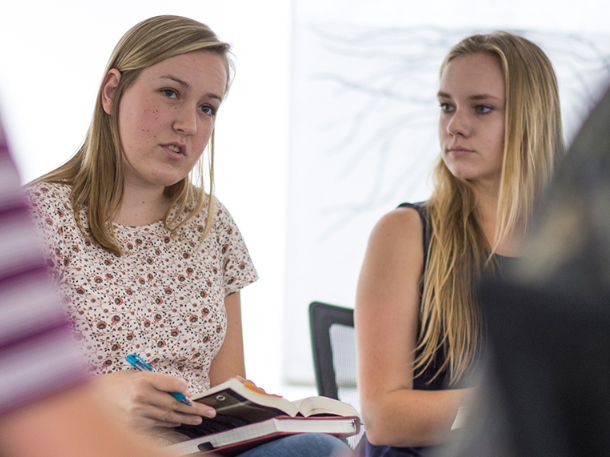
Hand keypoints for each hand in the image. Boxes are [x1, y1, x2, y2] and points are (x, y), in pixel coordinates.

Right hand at [94, 371, 215, 431]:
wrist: (93, 396)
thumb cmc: (119, 383)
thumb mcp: (139, 374)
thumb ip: (160, 382)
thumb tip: (183, 391)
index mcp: (143, 380)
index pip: (173, 384)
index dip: (186, 390)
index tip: (195, 394)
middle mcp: (141, 397)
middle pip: (174, 404)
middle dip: (194, 409)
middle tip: (208, 411)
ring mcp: (137, 413)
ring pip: (167, 417)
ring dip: (185, 419)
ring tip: (198, 418)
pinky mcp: (134, 425)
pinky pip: (156, 425)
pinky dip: (169, 424)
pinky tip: (179, 423)